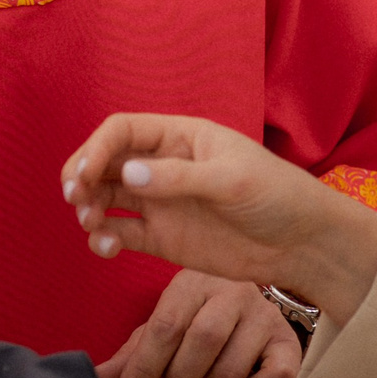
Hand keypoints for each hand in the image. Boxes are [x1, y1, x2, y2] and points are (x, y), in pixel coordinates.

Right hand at [63, 113, 376, 322]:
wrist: (303, 244)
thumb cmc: (277, 195)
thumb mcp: (232, 179)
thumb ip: (180, 178)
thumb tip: (128, 175)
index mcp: (180, 136)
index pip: (123, 131)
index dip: (97, 148)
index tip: (86, 174)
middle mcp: (162, 166)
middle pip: (106, 162)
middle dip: (82, 175)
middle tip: (73, 196)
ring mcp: (160, 202)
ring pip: (106, 197)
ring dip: (88, 206)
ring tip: (89, 222)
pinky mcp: (162, 238)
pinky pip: (120, 233)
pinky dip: (103, 238)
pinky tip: (105, 246)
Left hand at [97, 269, 300, 377]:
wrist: (258, 312)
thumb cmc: (200, 324)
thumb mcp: (164, 331)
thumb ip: (131, 357)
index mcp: (193, 282)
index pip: (164, 326)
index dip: (142, 370)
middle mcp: (233, 291)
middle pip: (201, 343)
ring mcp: (265, 316)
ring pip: (232, 368)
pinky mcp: (290, 345)